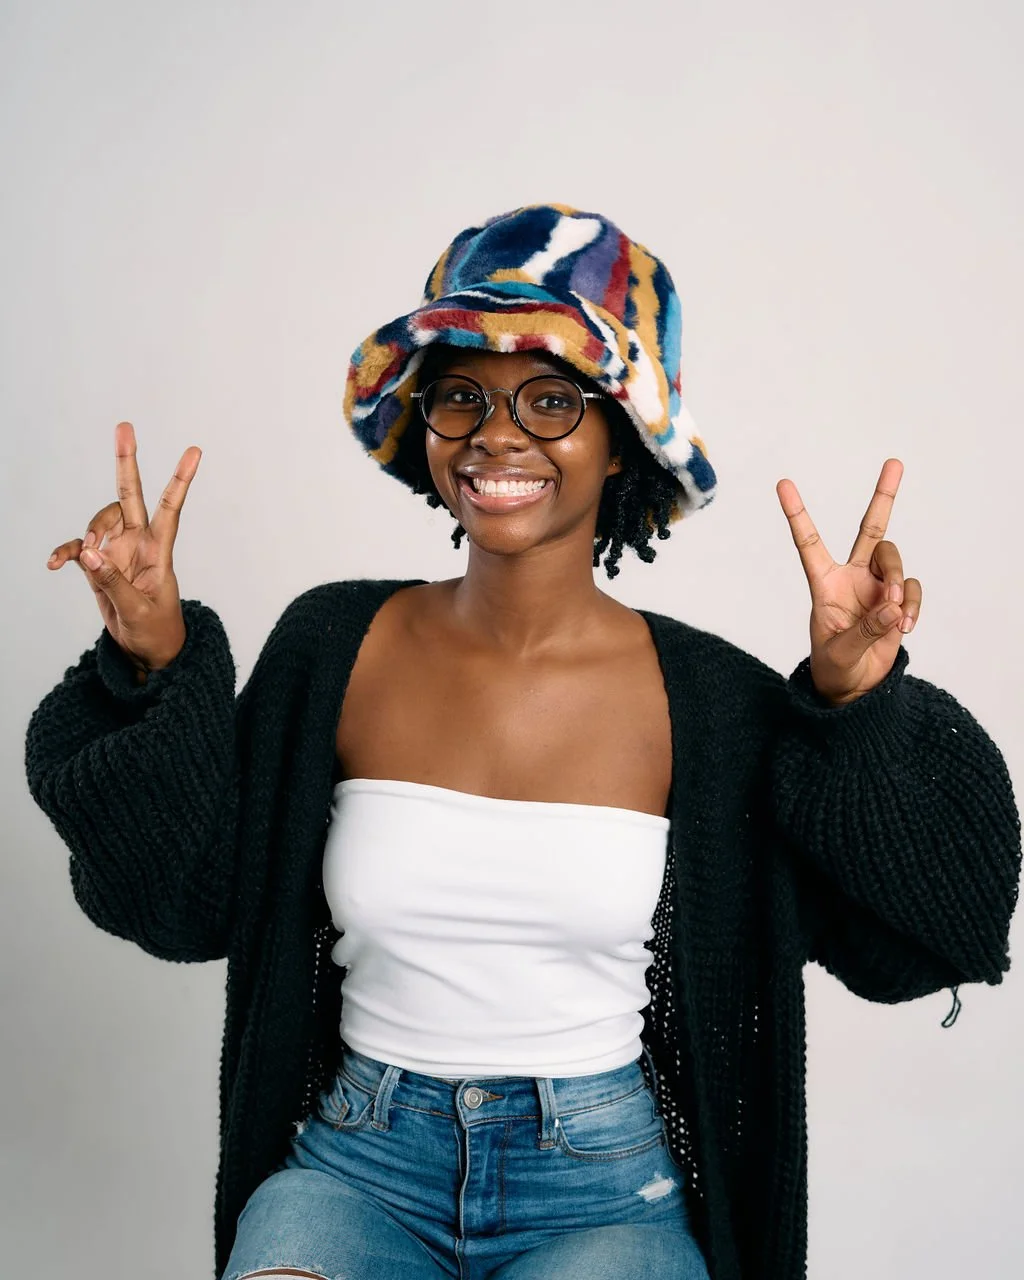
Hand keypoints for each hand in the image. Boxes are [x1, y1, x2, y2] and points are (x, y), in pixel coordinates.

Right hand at [47, 422, 201, 673]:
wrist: (147, 651)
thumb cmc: (156, 631)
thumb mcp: (137, 610)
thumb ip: (111, 580)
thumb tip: (88, 552)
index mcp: (160, 550)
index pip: (170, 507)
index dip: (181, 479)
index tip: (195, 450)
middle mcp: (140, 543)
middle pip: (131, 495)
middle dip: (126, 462)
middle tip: (124, 427)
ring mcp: (119, 550)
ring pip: (100, 519)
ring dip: (89, 531)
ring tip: (87, 557)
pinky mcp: (100, 564)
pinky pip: (78, 548)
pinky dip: (66, 551)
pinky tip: (53, 564)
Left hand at [776, 458, 922, 705]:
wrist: (854, 689)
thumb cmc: (834, 668)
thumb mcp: (839, 654)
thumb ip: (864, 631)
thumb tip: (891, 607)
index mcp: (823, 583)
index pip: (808, 543)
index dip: (797, 513)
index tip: (783, 483)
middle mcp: (851, 577)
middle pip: (871, 529)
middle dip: (884, 496)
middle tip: (895, 463)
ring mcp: (876, 586)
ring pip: (894, 558)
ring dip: (898, 579)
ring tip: (894, 613)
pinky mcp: (897, 601)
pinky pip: (911, 588)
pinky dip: (912, 604)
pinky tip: (905, 626)